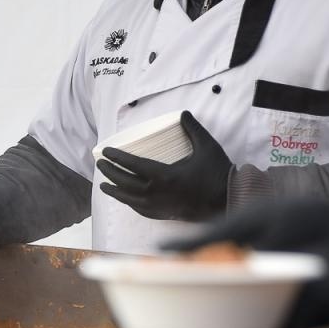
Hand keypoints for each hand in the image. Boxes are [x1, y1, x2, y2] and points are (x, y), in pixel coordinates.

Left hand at [97, 111, 231, 220]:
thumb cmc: (217, 173)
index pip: (132, 165)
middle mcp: (157, 193)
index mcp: (164, 176)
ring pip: (128, 199)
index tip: (106, 151)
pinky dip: (128, 203)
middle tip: (100, 164)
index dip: (117, 157)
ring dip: (114, 191)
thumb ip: (193, 128)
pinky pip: (139, 209)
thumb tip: (183, 113)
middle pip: (124, 182)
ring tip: (103, 184)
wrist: (227, 200)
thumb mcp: (207, 146)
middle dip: (110, 172)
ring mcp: (159, 206)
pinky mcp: (163, 215)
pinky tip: (124, 198)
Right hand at [166, 197, 328, 327]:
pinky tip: (285, 309)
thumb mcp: (251, 221)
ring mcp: (285, 314)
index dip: (167, 320)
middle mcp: (256, 304)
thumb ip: (212, 236)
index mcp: (236, 282)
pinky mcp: (318, 318)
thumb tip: (161, 248)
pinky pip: (296, 325)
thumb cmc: (302, 220)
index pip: (194, 306)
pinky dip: (287, 318)